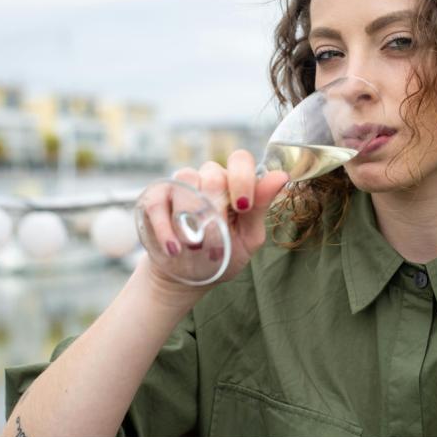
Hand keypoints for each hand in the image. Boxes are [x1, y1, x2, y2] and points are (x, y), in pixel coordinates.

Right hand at [139, 149, 289, 299]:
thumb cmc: (223, 255)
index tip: (242, 207)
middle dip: (216, 209)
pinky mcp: (156, 198)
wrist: (188, 275)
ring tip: (193, 246)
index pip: (240, 160)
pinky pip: (158, 201)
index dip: (242, 178)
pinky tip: (173, 248)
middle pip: (212, 173)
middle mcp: (208, 178)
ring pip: (185, 181)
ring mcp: (180, 185)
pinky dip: (164, 227)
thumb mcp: (248, 236)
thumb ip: (261, 206)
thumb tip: (281, 176)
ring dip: (190, 217)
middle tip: (215, 239)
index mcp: (235, 184)